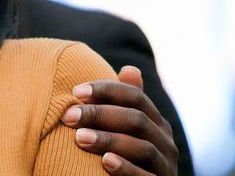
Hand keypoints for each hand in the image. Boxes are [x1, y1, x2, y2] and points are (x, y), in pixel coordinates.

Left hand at [61, 66, 177, 174]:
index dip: (106, 90)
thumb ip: (125, 104)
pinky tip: (105, 161)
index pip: (135, 96)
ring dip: (108, 140)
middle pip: (136, 120)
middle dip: (100, 115)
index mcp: (156, 122)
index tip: (75, 91)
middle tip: (69, 116)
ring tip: (79, 137)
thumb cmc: (128, 156)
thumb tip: (129, 69)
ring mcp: (165, 166)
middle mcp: (165, 142)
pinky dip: (126, 168)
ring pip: (141, 148)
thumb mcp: (127, 129)